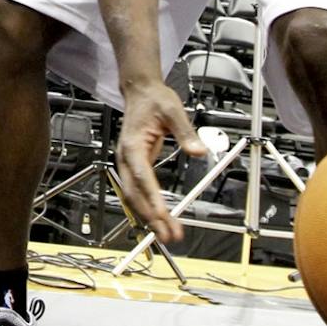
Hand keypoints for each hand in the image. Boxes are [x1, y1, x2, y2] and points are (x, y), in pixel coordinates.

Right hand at [115, 79, 207, 244]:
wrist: (140, 91)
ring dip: (148, 216)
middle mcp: (126, 157)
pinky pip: (137, 191)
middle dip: (150, 217)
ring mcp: (128, 163)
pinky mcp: (134, 165)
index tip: (163, 215)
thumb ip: (186, 133)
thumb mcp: (173, 110)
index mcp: (133, 145)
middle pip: (134, 194)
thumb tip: (199, 152)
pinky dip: (146, 207)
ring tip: (166, 233)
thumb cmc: (154, 99)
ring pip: (133, 197)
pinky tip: (159, 218)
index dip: (152, 198)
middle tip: (168, 234)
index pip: (143, 177)